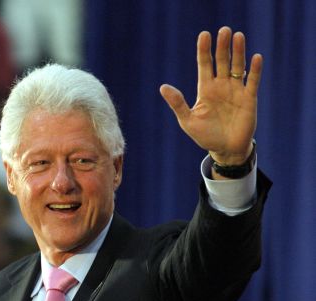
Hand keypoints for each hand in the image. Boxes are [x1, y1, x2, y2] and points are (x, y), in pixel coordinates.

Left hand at [160, 26, 262, 164]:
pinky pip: (252, 82)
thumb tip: (163, 87)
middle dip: (222, 46)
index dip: (204, 50)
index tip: (204, 34)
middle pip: (222, 61)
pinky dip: (255, 70)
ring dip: (238, 52)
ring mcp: (236, 91)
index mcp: (206, 89)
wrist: (225, 150)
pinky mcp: (249, 99)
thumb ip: (178, 103)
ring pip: (238, 67)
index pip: (204, 65)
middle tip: (224, 30)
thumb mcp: (188, 120)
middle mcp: (221, 86)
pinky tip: (256, 57)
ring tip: (238, 36)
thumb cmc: (205, 135)